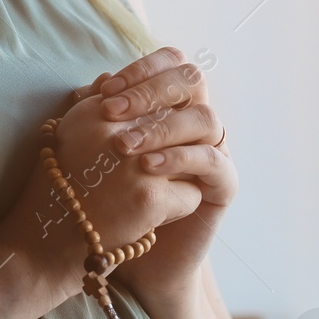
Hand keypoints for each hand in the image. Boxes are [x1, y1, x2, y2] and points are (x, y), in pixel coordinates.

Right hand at [0, 85, 204, 297]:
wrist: (41, 248)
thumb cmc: (55, 193)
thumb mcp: (65, 136)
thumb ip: (90, 103)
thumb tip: (111, 77)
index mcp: (95, 110)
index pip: (152, 96)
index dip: (159, 121)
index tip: (149, 144)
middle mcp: (113, 129)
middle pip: (175, 123)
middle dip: (176, 146)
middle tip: (162, 169)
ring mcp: (134, 162)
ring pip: (190, 156)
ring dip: (178, 176)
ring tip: (154, 193)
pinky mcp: (149, 196)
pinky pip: (191, 195)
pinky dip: (177, 210)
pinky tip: (151, 220)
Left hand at [86, 48, 237, 301]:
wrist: (123, 254)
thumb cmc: (105, 197)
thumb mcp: (97, 150)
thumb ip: (99, 114)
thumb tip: (96, 82)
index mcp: (171, 104)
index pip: (170, 64)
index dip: (143, 68)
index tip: (106, 89)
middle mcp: (196, 122)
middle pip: (193, 81)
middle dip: (151, 91)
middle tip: (113, 111)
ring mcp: (214, 150)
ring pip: (205, 119)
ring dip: (163, 127)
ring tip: (124, 146)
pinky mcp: (222, 185)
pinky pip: (213, 161)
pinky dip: (180, 159)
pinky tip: (148, 168)